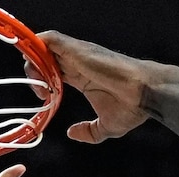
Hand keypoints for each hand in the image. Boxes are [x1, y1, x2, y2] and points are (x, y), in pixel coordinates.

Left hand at [34, 32, 157, 143]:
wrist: (145, 93)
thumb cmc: (132, 107)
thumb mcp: (105, 127)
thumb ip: (89, 132)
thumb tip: (72, 134)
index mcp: (82, 77)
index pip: (54, 71)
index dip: (42, 82)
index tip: (44, 98)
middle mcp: (78, 63)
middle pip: (45, 59)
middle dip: (33, 73)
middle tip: (40, 93)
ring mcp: (77, 54)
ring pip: (44, 47)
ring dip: (33, 61)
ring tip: (37, 82)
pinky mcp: (77, 50)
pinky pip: (49, 40)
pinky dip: (37, 46)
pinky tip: (33, 62)